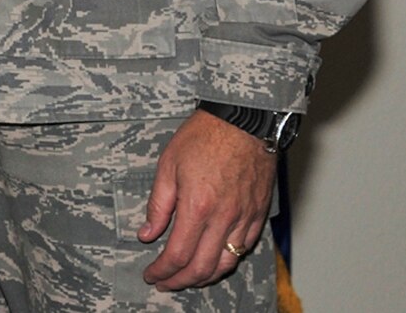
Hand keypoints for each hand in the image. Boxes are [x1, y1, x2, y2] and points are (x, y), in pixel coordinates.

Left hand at [138, 110, 276, 289]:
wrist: (243, 122)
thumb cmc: (203, 137)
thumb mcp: (167, 166)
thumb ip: (158, 205)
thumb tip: (146, 233)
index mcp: (198, 206)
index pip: (178, 254)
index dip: (163, 270)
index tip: (151, 275)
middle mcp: (224, 218)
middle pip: (203, 267)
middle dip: (181, 281)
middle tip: (165, 283)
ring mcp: (245, 218)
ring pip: (227, 263)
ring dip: (205, 276)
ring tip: (187, 277)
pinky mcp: (259, 214)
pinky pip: (245, 248)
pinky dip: (228, 260)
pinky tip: (215, 260)